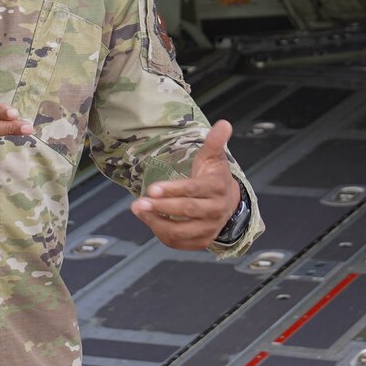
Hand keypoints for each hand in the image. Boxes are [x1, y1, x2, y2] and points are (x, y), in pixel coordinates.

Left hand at [131, 121, 240, 250]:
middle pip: (186, 211)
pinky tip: (149, 220)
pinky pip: (178, 242)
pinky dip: (161, 233)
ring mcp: (210, 228)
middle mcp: (216, 210)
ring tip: (138, 210)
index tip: (151, 189)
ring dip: (156, 223)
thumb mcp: (213, 157)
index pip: (193, 190)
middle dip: (160, 207)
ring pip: (181, 231)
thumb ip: (215, 142)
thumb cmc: (213, 176)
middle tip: (137, 203)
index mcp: (217, 188)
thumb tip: (224, 123)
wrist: (228, 202)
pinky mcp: (202, 241)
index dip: (172, 190)